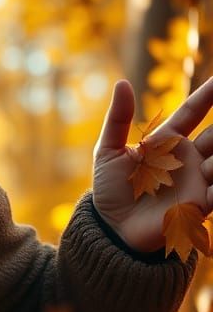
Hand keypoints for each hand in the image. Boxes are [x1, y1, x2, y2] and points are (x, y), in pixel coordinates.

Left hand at [92, 77, 212, 252]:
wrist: (112, 228)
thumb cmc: (110, 189)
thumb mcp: (108, 151)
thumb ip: (118, 119)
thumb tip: (122, 83)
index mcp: (167, 141)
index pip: (193, 111)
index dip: (207, 94)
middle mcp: (188, 158)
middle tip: (210, 137)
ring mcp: (198, 180)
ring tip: (207, 165)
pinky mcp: (201, 203)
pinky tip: (208, 189)